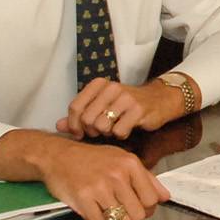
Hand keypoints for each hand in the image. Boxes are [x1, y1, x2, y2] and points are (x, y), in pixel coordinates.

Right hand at [0, 129, 170, 219]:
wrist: (58, 156)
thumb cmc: (92, 159)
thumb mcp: (122, 159)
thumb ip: (146, 178)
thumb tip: (165, 197)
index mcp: (131, 165)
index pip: (152, 199)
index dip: (146, 208)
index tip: (136, 207)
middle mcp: (117, 175)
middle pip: (138, 215)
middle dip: (130, 219)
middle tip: (120, 213)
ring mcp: (100, 188)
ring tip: (108, 215)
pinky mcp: (83, 199)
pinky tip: (94, 214)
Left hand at [58, 76, 183, 140]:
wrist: (160, 99)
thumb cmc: (127, 104)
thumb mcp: (102, 105)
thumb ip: (80, 115)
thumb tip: (58, 126)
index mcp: (99, 84)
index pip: (75, 106)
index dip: (73, 124)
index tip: (79, 132)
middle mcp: (111, 88)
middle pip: (87, 118)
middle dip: (91, 130)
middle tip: (99, 131)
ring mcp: (126, 98)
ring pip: (101, 125)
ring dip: (105, 133)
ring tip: (113, 129)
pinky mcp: (138, 110)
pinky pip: (119, 131)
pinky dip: (121, 135)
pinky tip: (126, 129)